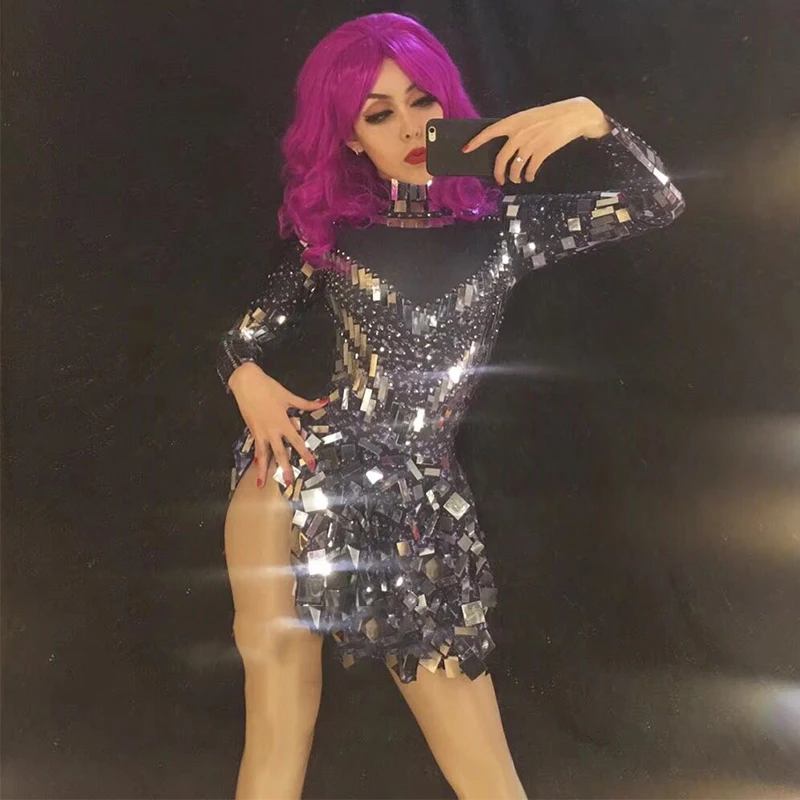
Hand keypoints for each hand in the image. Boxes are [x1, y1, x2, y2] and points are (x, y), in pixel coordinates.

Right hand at [228, 362, 328, 487]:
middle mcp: (271, 430)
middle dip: (284, 469)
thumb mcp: (289, 396)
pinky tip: (256, 465)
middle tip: (288, 483)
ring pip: (263, 454)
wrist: (246, 382)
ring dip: (263, 470)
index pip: (297, 442)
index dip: (305, 454)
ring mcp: (260, 432)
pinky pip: (255, 447)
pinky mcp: (252, 430)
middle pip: (279, 453)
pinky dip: (256, 457)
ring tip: (262, 484)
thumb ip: (307, 404)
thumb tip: (323, 403)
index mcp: (282, 422)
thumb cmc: (267, 388)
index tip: (311, 464)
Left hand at [463, 96, 611, 184]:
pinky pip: (529, 169)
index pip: (489, 132)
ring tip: (516, 179)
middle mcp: (519, 133)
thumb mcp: (529, 117)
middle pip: (500, 158)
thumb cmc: (550, 116)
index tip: (465, 150)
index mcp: (514, 121)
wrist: (573, 115)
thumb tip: (504, 146)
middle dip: (497, 173)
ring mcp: (530, 143)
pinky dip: (528, 175)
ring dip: (514, 176)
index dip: (476, 142)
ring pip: (515, 167)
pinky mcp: (542, 152)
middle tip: (499, 180)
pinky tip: (529, 177)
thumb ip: (516, 129)